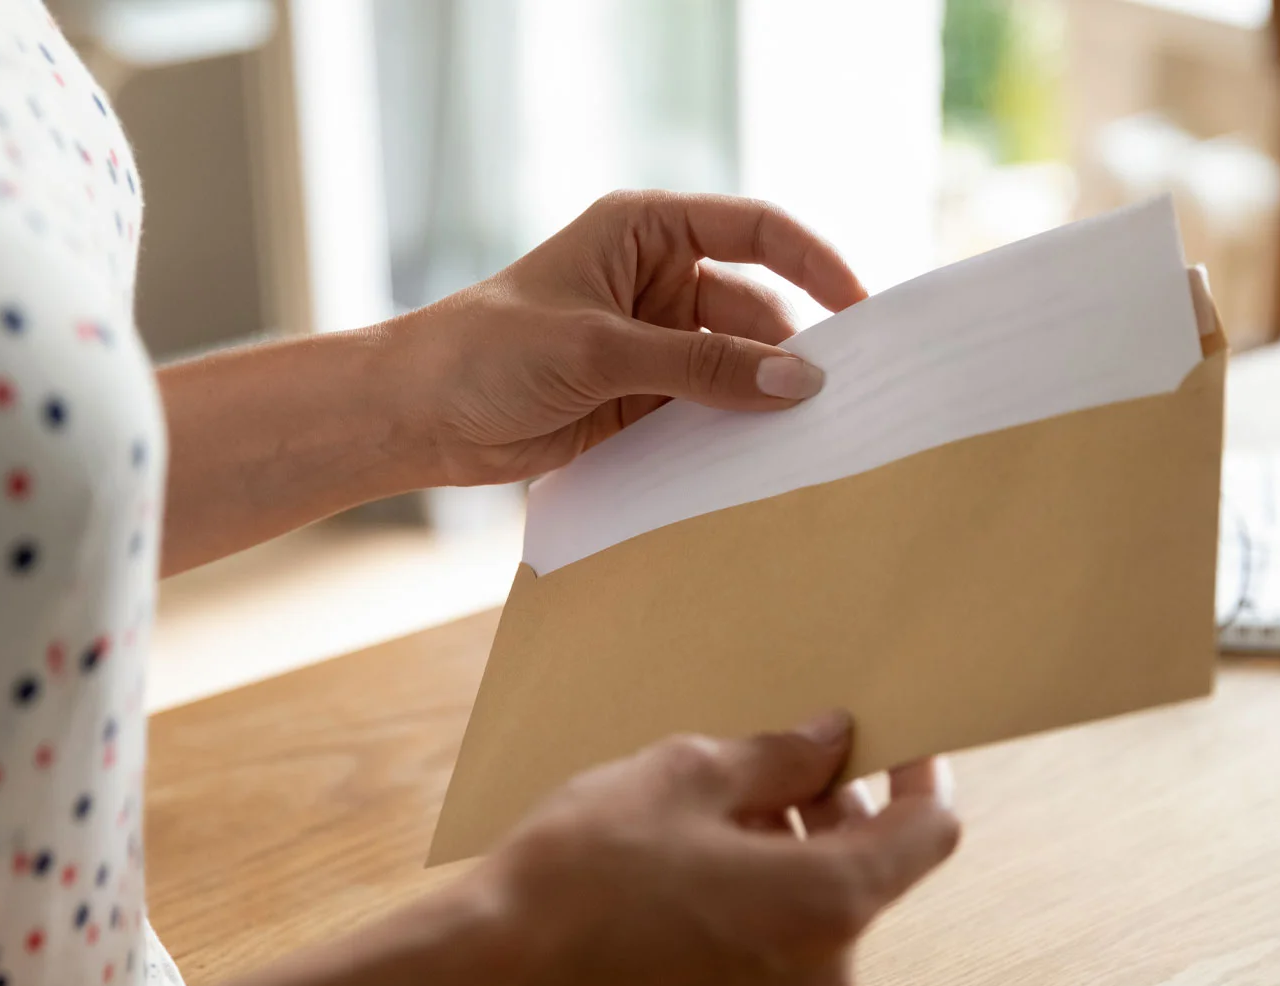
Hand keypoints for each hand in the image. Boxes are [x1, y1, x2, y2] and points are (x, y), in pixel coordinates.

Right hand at [0, 716, 952, 985]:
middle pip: (865, 878)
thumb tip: (834, 738)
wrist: (489, 976)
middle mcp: (822, 980)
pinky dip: (752, 929)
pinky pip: (769, 976)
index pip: (930, 834)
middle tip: (770, 769)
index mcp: (828, 904)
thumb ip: (781, 756)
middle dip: (831, 816)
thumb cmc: (581, 869)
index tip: (900, 745)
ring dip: (786, 871)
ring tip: (708, 830)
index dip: (923, 778)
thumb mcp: (685, 776)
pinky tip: (684, 894)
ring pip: (815, 928)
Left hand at [389, 190, 869, 485]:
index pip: (756, 230)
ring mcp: (653, 343)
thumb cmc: (488, 353)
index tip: (863, 307)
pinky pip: (709, 411)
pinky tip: (763, 461)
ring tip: (809, 437)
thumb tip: (800, 381)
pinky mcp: (644, 400)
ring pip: (737, 367)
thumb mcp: (601, 350)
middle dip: (794, 351)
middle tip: (843, 399)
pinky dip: (734, 434)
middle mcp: (658, 280)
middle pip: (756, 309)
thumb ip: (703, 366)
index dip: (815, 262)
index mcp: (646, 231)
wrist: (416, 417)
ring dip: (765, 399)